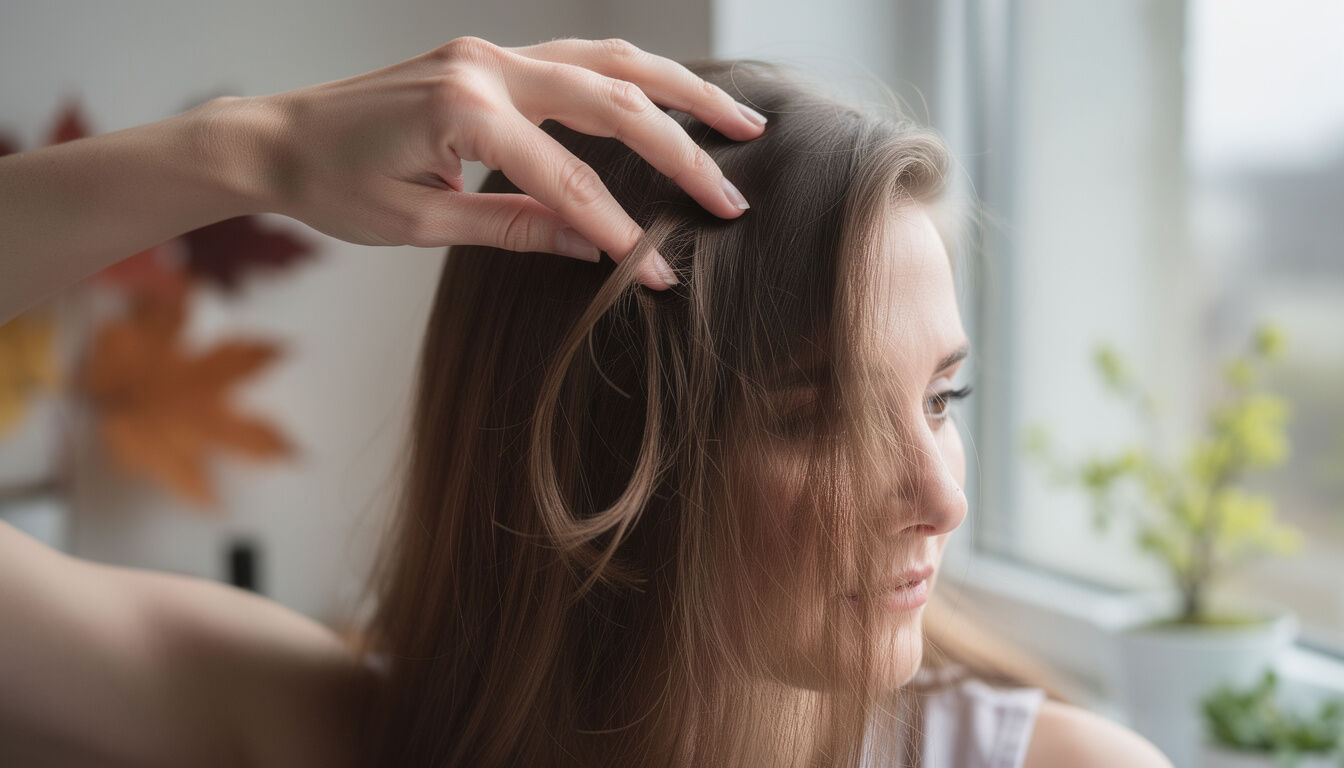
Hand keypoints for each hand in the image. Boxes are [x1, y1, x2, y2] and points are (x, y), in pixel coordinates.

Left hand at [251, 36, 765, 289]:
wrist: (275, 137)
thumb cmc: (333, 186)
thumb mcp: (421, 225)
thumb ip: (513, 228)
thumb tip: (592, 246)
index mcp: (465, 115)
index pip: (569, 183)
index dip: (621, 233)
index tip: (660, 274)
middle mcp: (487, 69)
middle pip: (614, 105)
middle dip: (683, 152)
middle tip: (733, 196)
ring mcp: (492, 53)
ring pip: (611, 62)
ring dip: (681, 92)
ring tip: (739, 122)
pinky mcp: (491, 57)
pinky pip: (581, 58)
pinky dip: (635, 78)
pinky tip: (672, 99)